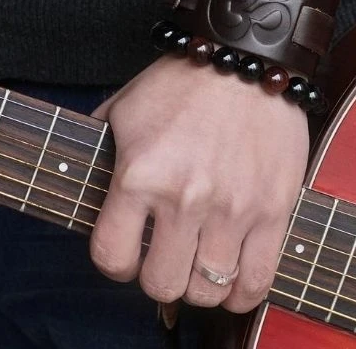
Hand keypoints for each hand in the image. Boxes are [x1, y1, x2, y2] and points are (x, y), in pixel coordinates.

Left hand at [90, 55, 308, 312]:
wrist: (245, 62)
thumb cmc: (184, 83)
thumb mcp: (123, 107)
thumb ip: (96, 150)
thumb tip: (82, 181)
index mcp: (139, 174)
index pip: (112, 258)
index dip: (116, 264)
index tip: (129, 254)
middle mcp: (185, 198)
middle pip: (162, 284)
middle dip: (159, 277)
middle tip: (168, 256)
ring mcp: (233, 207)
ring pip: (209, 290)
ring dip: (200, 285)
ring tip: (202, 262)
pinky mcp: (273, 208)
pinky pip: (257, 279)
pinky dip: (242, 292)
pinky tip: (235, 276)